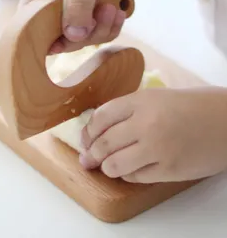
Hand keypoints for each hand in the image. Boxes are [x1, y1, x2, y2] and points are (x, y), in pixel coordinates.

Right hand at [19, 0, 135, 53]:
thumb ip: (78, 3)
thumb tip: (75, 37)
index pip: (32, 29)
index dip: (47, 41)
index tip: (69, 40)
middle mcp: (55, 8)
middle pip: (63, 41)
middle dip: (86, 35)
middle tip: (103, 12)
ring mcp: (76, 12)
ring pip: (85, 39)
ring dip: (103, 30)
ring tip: (113, 8)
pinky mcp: (93, 13)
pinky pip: (101, 33)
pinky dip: (112, 27)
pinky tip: (119, 11)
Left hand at [79, 87, 226, 182]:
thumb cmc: (190, 106)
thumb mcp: (156, 98)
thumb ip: (128, 111)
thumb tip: (99, 130)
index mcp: (141, 100)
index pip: (100, 117)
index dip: (88, 131)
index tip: (86, 139)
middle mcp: (146, 123)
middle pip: (103, 143)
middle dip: (90, 154)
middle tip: (87, 159)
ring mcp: (158, 148)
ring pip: (115, 165)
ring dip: (106, 167)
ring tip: (107, 166)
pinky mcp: (169, 169)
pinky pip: (135, 177)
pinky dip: (127, 175)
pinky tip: (130, 170)